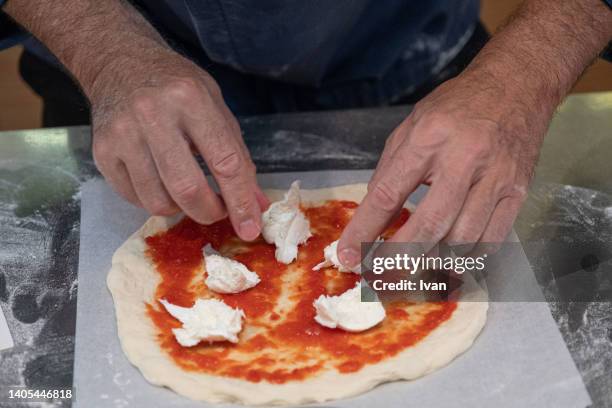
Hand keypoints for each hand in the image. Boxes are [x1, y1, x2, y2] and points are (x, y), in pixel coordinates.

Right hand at [90, 49, 267, 240]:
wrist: (120, 63)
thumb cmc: (176, 86)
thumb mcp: (216, 107)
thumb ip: (237, 155)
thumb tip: (256, 204)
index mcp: (191, 99)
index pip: (224, 162)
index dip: (241, 201)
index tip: (251, 228)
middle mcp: (153, 114)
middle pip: (187, 189)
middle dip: (209, 213)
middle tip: (218, 211)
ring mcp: (122, 134)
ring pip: (158, 201)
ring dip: (181, 209)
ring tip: (189, 192)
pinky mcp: (102, 151)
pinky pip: (134, 198)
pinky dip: (155, 201)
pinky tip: (162, 182)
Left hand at [337, 69, 548, 266]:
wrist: (516, 85)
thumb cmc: (458, 105)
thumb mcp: (412, 124)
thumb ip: (391, 168)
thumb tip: (374, 214)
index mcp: (428, 138)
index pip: (389, 193)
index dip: (364, 230)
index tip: (348, 254)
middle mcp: (464, 158)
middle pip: (429, 224)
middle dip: (399, 257)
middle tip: (380, 274)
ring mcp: (495, 177)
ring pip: (463, 238)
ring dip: (433, 262)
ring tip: (413, 270)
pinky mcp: (518, 191)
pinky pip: (493, 239)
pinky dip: (467, 259)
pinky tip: (449, 263)